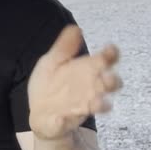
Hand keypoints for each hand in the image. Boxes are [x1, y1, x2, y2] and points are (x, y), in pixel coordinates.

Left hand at [27, 25, 122, 140]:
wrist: (39, 111)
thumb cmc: (51, 84)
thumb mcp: (51, 62)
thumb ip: (63, 48)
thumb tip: (75, 28)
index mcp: (88, 70)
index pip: (105, 61)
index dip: (111, 55)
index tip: (111, 50)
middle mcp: (91, 88)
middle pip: (110, 84)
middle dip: (111, 81)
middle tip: (108, 78)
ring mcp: (82, 105)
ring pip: (99, 105)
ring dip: (100, 104)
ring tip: (97, 103)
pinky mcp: (68, 120)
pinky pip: (68, 121)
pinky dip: (65, 121)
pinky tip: (61, 118)